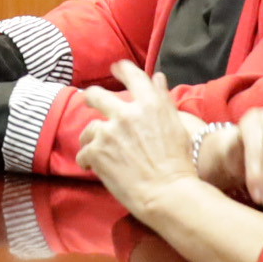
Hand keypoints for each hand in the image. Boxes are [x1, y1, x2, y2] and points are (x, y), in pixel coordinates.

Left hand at [72, 62, 204, 214]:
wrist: (168, 193)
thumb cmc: (178, 164)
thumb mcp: (176, 126)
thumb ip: (162, 100)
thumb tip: (158, 77)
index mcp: (149, 105)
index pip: (133, 76)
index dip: (122, 69)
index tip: (116, 68)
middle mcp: (126, 113)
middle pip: (96, 95)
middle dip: (91, 99)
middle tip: (90, 103)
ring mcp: (108, 132)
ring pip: (89, 130)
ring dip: (92, 140)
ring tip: (101, 154)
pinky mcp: (96, 152)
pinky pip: (84, 153)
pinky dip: (89, 161)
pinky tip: (97, 169)